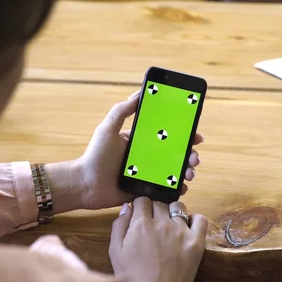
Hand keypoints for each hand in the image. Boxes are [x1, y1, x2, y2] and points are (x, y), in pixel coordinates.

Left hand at [74, 90, 203, 209]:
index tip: (196, 135)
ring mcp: (147, 174)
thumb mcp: (107, 128)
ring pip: (174, 171)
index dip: (184, 135)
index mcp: (140, 141)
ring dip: (187, 171)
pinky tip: (182, 187)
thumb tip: (141, 92)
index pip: (167, 135)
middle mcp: (147, 157)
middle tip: (195, 157)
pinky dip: (177, 188)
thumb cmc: (94, 155)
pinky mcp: (145, 190)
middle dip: (190, 155)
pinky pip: (166, 189)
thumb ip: (122, 110)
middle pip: (176, 154)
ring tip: (190, 173)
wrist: (85, 184)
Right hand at [110, 197, 207, 281]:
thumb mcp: (116, 251)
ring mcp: (181, 230)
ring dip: (172, 211)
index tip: (140, 213)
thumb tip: (126, 207)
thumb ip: (119, 225)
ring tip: (169, 223)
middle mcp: (162, 223)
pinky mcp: (196, 241)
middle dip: (154, 209)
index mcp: (141, 224)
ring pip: (178, 206)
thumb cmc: (134, 276)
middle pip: (159, 202)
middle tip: (153, 222)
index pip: (142, 200)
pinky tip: (187, 225)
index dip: (139, 206)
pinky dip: (194, 218)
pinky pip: (200, 219)